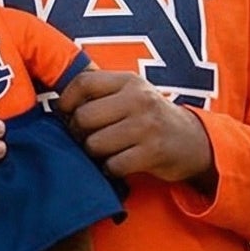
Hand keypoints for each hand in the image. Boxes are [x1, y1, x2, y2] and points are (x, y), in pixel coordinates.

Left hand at [57, 69, 215, 190]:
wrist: (193, 141)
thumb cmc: (151, 117)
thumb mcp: (132, 93)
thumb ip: (100, 92)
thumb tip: (56, 102)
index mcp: (129, 81)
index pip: (82, 83)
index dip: (66, 101)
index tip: (66, 114)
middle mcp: (138, 99)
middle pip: (83, 117)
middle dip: (80, 133)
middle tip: (90, 138)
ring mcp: (146, 126)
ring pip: (94, 144)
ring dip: (96, 153)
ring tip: (109, 151)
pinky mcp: (152, 153)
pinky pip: (112, 165)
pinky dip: (111, 169)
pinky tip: (121, 163)